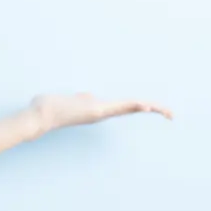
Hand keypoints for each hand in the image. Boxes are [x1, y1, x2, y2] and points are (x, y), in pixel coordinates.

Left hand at [28, 93, 172, 137]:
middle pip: (131, 109)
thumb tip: (87, 94)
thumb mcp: (70, 100)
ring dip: (148, 108)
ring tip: (165, 110)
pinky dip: (133, 105)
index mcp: (97, 110)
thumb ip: (82, 98)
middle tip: (171, 114)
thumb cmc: (49, 108)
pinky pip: (117, 107)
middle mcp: (101, 113)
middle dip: (152, 110)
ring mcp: (99, 112)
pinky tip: (146, 105)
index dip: (140, 107)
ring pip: (128, 108)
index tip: (156, 107)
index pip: (124, 108)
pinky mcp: (94, 111)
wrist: (39, 116)